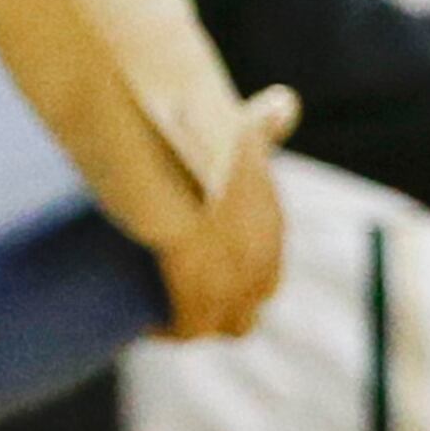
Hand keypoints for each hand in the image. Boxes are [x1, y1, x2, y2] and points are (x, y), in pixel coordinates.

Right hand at [156, 84, 295, 338]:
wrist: (174, 151)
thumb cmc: (198, 133)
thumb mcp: (237, 128)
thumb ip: (261, 124)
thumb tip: (286, 102)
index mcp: (269, 227)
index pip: (264, 278)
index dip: (233, 283)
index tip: (198, 279)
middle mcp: (261, 259)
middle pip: (245, 310)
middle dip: (216, 311)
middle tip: (174, 302)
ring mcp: (235, 280)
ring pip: (221, 325)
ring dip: (190, 326)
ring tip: (154, 317)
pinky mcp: (201, 293)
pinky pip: (190, 328)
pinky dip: (167, 328)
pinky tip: (143, 325)